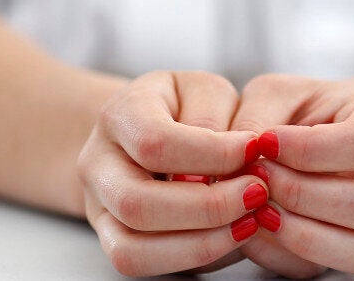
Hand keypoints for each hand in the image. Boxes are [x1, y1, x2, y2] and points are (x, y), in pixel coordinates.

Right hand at [77, 71, 267, 275]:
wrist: (145, 130)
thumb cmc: (184, 107)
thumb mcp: (203, 91)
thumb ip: (215, 117)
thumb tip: (239, 157)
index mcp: (118, 115)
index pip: (155, 142)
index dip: (212, 153)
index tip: (255, 149)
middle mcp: (96, 164)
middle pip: (137, 203)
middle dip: (208, 207)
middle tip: (257, 194)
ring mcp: (99, 207)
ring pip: (133, 247)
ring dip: (202, 242)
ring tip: (249, 221)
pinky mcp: (113, 238)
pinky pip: (139, 263)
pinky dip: (190, 257)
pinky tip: (230, 237)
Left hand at [230, 74, 353, 277]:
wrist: (313, 133)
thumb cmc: (294, 110)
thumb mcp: (273, 94)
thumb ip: (256, 117)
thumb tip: (236, 158)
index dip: (309, 149)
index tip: (266, 142)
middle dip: (301, 194)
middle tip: (257, 175)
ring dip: (298, 232)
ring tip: (256, 206)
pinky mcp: (344, 250)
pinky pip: (323, 269)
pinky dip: (280, 253)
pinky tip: (253, 226)